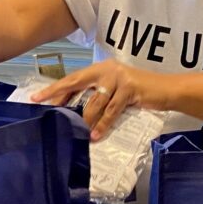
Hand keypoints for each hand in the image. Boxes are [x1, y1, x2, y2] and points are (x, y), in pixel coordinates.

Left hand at [31, 60, 167, 140]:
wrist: (165, 89)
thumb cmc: (137, 92)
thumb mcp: (114, 90)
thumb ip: (96, 96)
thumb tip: (72, 111)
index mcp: (99, 69)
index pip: (73, 79)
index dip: (55, 88)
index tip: (37, 97)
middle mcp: (106, 70)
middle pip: (77, 83)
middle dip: (58, 94)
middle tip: (43, 106)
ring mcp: (118, 78)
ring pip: (95, 101)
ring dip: (85, 119)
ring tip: (76, 132)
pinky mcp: (129, 89)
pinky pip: (112, 110)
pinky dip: (103, 124)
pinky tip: (95, 135)